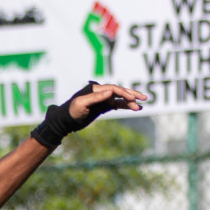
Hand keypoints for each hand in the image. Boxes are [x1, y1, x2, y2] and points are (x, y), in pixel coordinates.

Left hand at [30, 83, 146, 147]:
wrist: (66, 120)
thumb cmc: (72, 111)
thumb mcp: (82, 104)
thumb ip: (96, 98)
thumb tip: (110, 92)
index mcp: (96, 89)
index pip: (113, 89)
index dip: (123, 93)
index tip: (132, 99)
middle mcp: (101, 92)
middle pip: (119, 91)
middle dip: (132, 94)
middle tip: (143, 98)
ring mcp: (103, 99)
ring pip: (120, 99)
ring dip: (130, 102)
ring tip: (140, 107)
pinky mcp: (103, 107)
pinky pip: (117, 105)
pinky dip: (125, 106)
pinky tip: (134, 109)